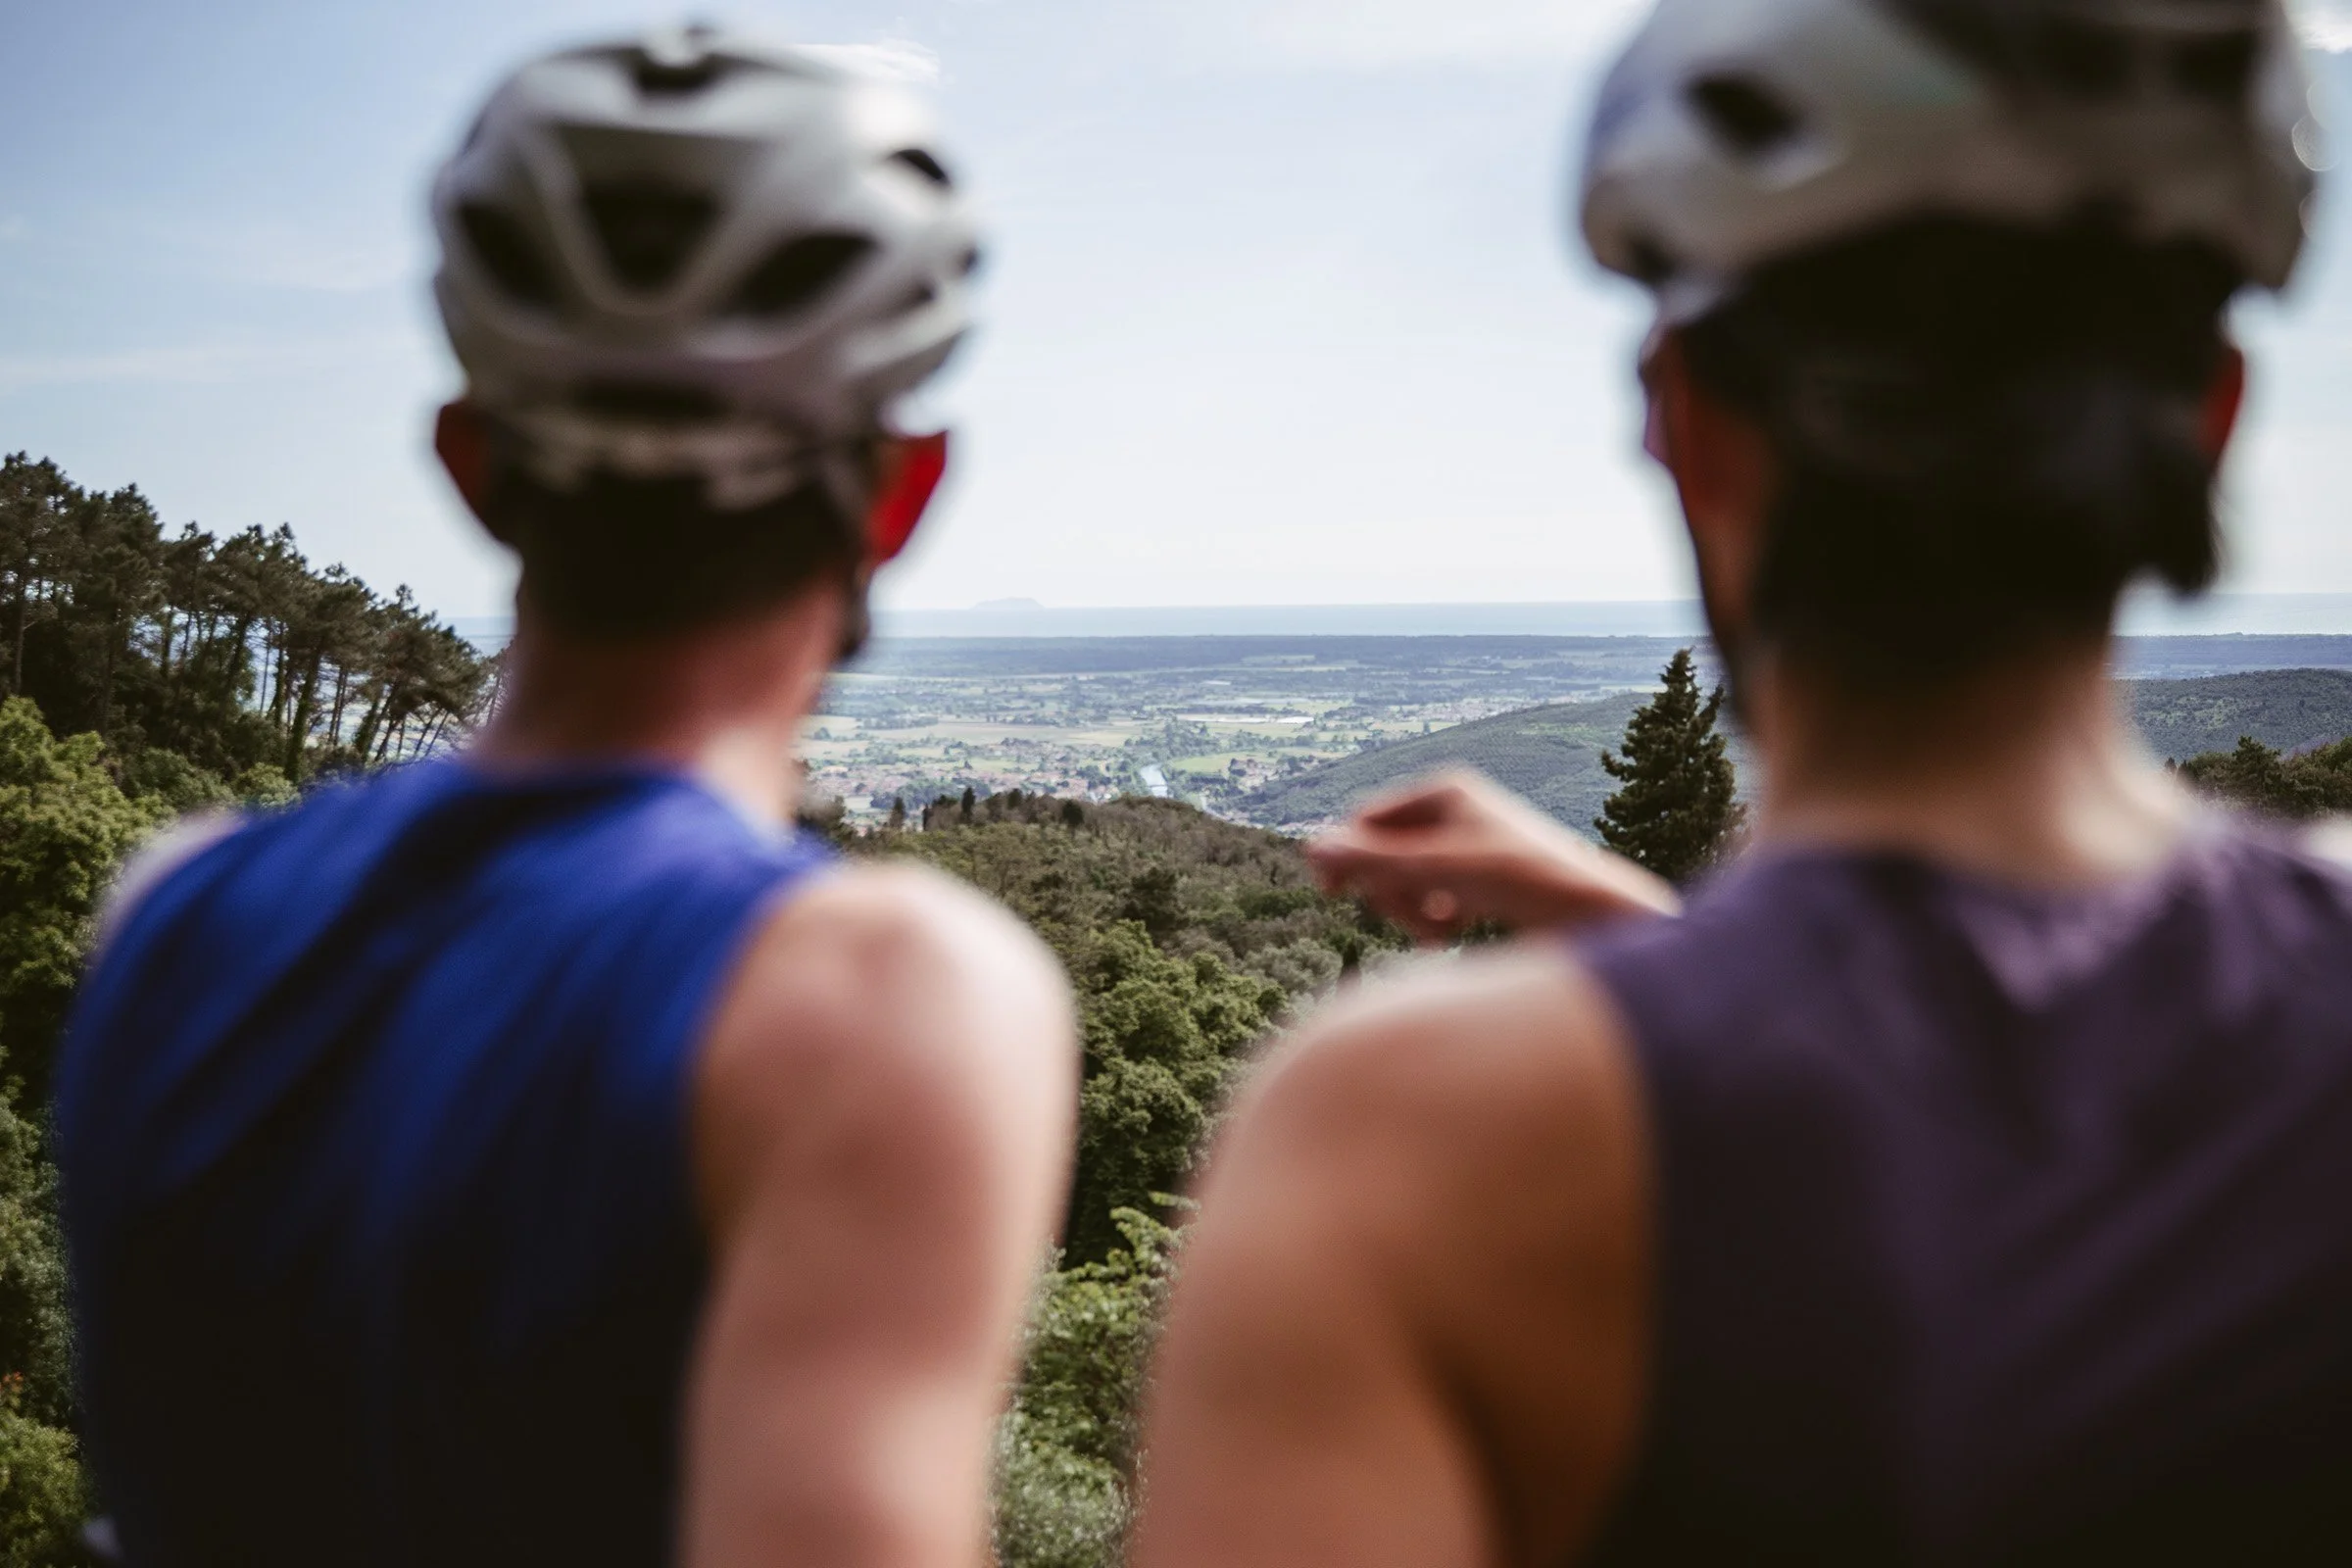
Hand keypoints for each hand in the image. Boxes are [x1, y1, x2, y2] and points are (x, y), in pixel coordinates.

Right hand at [1306, 771, 1679, 945]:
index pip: (1367, 820)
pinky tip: (1454, 932)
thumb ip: (1376, 860)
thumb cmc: (1526, 883)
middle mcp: (1453, 813)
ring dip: (1410, 909)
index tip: (1334, 895)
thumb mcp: (1442, 869)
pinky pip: (1428, 899)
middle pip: (1381, 853)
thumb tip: (1313, 848)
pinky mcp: (1478, 882)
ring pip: (1403, 881)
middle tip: (1413, 919)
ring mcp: (1465, 848)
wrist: (1597, 918)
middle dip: (1389, 889)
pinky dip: (1432, 919)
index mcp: (1443, 790)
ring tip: (1440, 932)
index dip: (1348, 856)